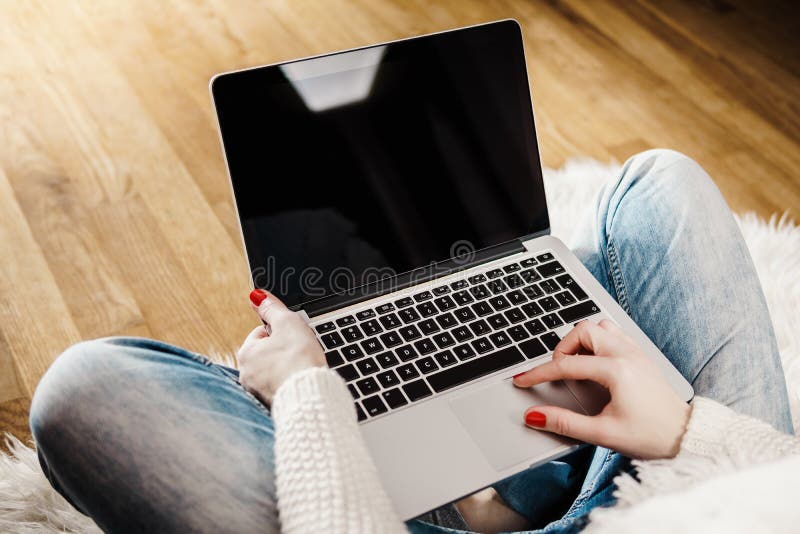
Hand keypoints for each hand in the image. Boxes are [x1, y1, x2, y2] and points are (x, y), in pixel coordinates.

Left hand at [237, 289, 324, 403]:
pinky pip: (281, 388)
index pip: (262, 333)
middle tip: (301, 352)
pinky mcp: (272, 404)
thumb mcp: (288, 323)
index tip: (294, 336)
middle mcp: (246, 375)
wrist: (312, 396)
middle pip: (268, 353)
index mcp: (246, 354)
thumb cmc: (299, 360)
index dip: (281, 331)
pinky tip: (301, 381)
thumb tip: (257, 295)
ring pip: (275, 371)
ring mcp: (258, 392)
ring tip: (302, 367)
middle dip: (284, 351)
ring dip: (287, 368)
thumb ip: (272, 308)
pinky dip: (290, 384)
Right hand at [513, 320, 689, 459]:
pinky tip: (594, 363)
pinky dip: (597, 342)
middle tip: (558, 372)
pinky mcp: (640, 356)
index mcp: (616, 370)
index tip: (523, 380)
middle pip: (583, 331)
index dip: (539, 373)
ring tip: (575, 364)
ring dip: (581, 341)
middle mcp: (626, 354)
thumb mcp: (603, 434)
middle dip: (563, 349)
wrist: (685, 437)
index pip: (566, 365)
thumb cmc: (651, 436)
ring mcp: (635, 352)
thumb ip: (565, 423)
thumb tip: (535, 417)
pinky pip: (614, 334)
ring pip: (599, 327)